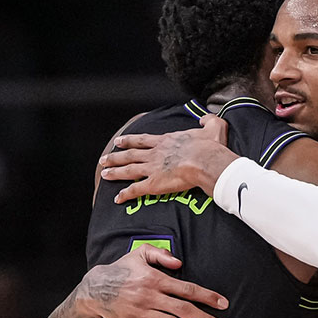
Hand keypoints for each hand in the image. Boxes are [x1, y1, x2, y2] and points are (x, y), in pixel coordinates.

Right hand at [79, 244, 228, 317]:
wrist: (94, 288)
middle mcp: (152, 297)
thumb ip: (161, 255)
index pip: (187, 289)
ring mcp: (143, 313)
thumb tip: (180, 263)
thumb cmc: (121, 269)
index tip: (223, 304)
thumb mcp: (140, 253)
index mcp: (156, 279)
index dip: (207, 296)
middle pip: (184, 309)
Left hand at [101, 114, 233, 202]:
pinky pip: (136, 190)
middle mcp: (155, 153)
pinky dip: (125, 195)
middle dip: (116, 157)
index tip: (119, 141)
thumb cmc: (210, 146)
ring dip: (115, 172)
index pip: (143, 140)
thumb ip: (209, 120)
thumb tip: (206, 118)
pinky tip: (117, 199)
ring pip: (128, 170)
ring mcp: (152, 168)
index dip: (129, 140)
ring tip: (104, 174)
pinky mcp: (154, 184)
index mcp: (166, 141)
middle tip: (104, 159)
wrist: (205, 161)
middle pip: (130, 154)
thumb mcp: (213, 126)